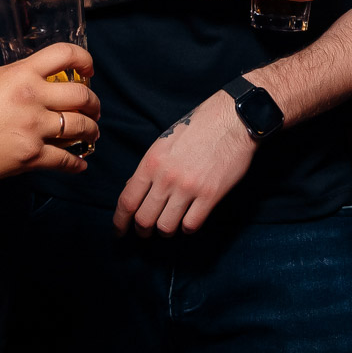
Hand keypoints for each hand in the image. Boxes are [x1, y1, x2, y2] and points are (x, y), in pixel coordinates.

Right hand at [0, 42, 101, 181]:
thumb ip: (21, 77)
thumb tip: (43, 80)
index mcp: (21, 74)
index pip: (65, 54)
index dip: (85, 60)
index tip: (89, 70)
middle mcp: (32, 98)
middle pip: (82, 95)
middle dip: (94, 103)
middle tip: (94, 109)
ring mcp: (33, 129)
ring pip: (81, 127)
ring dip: (92, 130)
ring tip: (92, 132)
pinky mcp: (30, 157)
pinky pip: (66, 159)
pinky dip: (77, 163)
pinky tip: (81, 164)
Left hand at [114, 90, 257, 236]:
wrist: (232, 120)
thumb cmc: (197, 128)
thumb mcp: (164, 143)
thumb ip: (149, 168)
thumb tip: (134, 190)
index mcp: (151, 162)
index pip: (127, 201)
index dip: (120, 221)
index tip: (120, 230)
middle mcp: (166, 177)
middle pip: (144, 219)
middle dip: (141, 230)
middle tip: (145, 232)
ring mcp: (189, 187)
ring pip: (166, 227)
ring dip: (164, 231)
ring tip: (167, 227)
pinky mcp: (210, 195)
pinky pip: (191, 224)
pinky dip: (187, 228)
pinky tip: (188, 221)